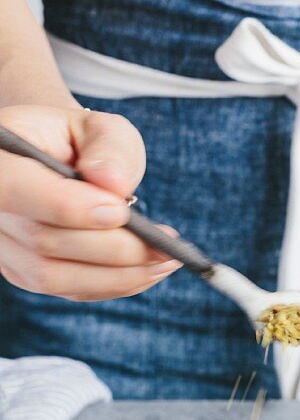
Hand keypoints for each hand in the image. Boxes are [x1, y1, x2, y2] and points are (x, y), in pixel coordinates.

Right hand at [0, 104, 181, 300]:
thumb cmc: (82, 143)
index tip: (120, 211)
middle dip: (112, 247)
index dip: (66, 206)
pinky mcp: (25, 274)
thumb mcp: (100, 128)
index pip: (12, 187)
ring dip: (118, 275)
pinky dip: (112, 284)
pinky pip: (68, 291)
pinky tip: (146, 271)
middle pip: (43, 240)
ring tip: (165, 261)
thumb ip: (109, 146)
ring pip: (55, 276)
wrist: (62, 164)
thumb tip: (112, 184)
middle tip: (164, 245)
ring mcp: (2, 246)